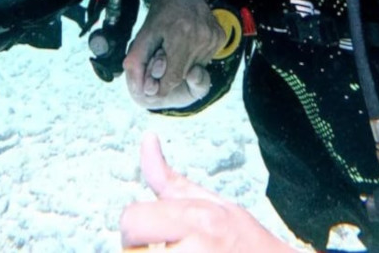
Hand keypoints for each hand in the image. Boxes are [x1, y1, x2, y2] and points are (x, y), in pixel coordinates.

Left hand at [120, 133, 297, 252]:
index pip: (132, 220)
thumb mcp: (215, 204)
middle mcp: (197, 247)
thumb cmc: (247, 242)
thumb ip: (171, 182)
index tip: (148, 239)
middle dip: (139, 252)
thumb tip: (148, 138)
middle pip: (131, 249)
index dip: (132, 232)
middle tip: (162, 251)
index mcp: (197, 218)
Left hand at [123, 0, 226, 108]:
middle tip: (163, 58)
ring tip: (176, 46)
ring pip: (196, 68)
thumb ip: (137, 61)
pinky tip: (188, 42)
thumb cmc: (162, 13)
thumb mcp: (144, 35)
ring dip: (184, 64)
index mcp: (181, 34)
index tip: (154, 86)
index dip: (162, 85)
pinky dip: (194, 57)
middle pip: (184, 74)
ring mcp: (213, 36)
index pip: (173, 77)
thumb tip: (138, 88)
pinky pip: (206, 60)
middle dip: (171, 72)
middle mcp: (201, 35)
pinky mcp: (220, 37)